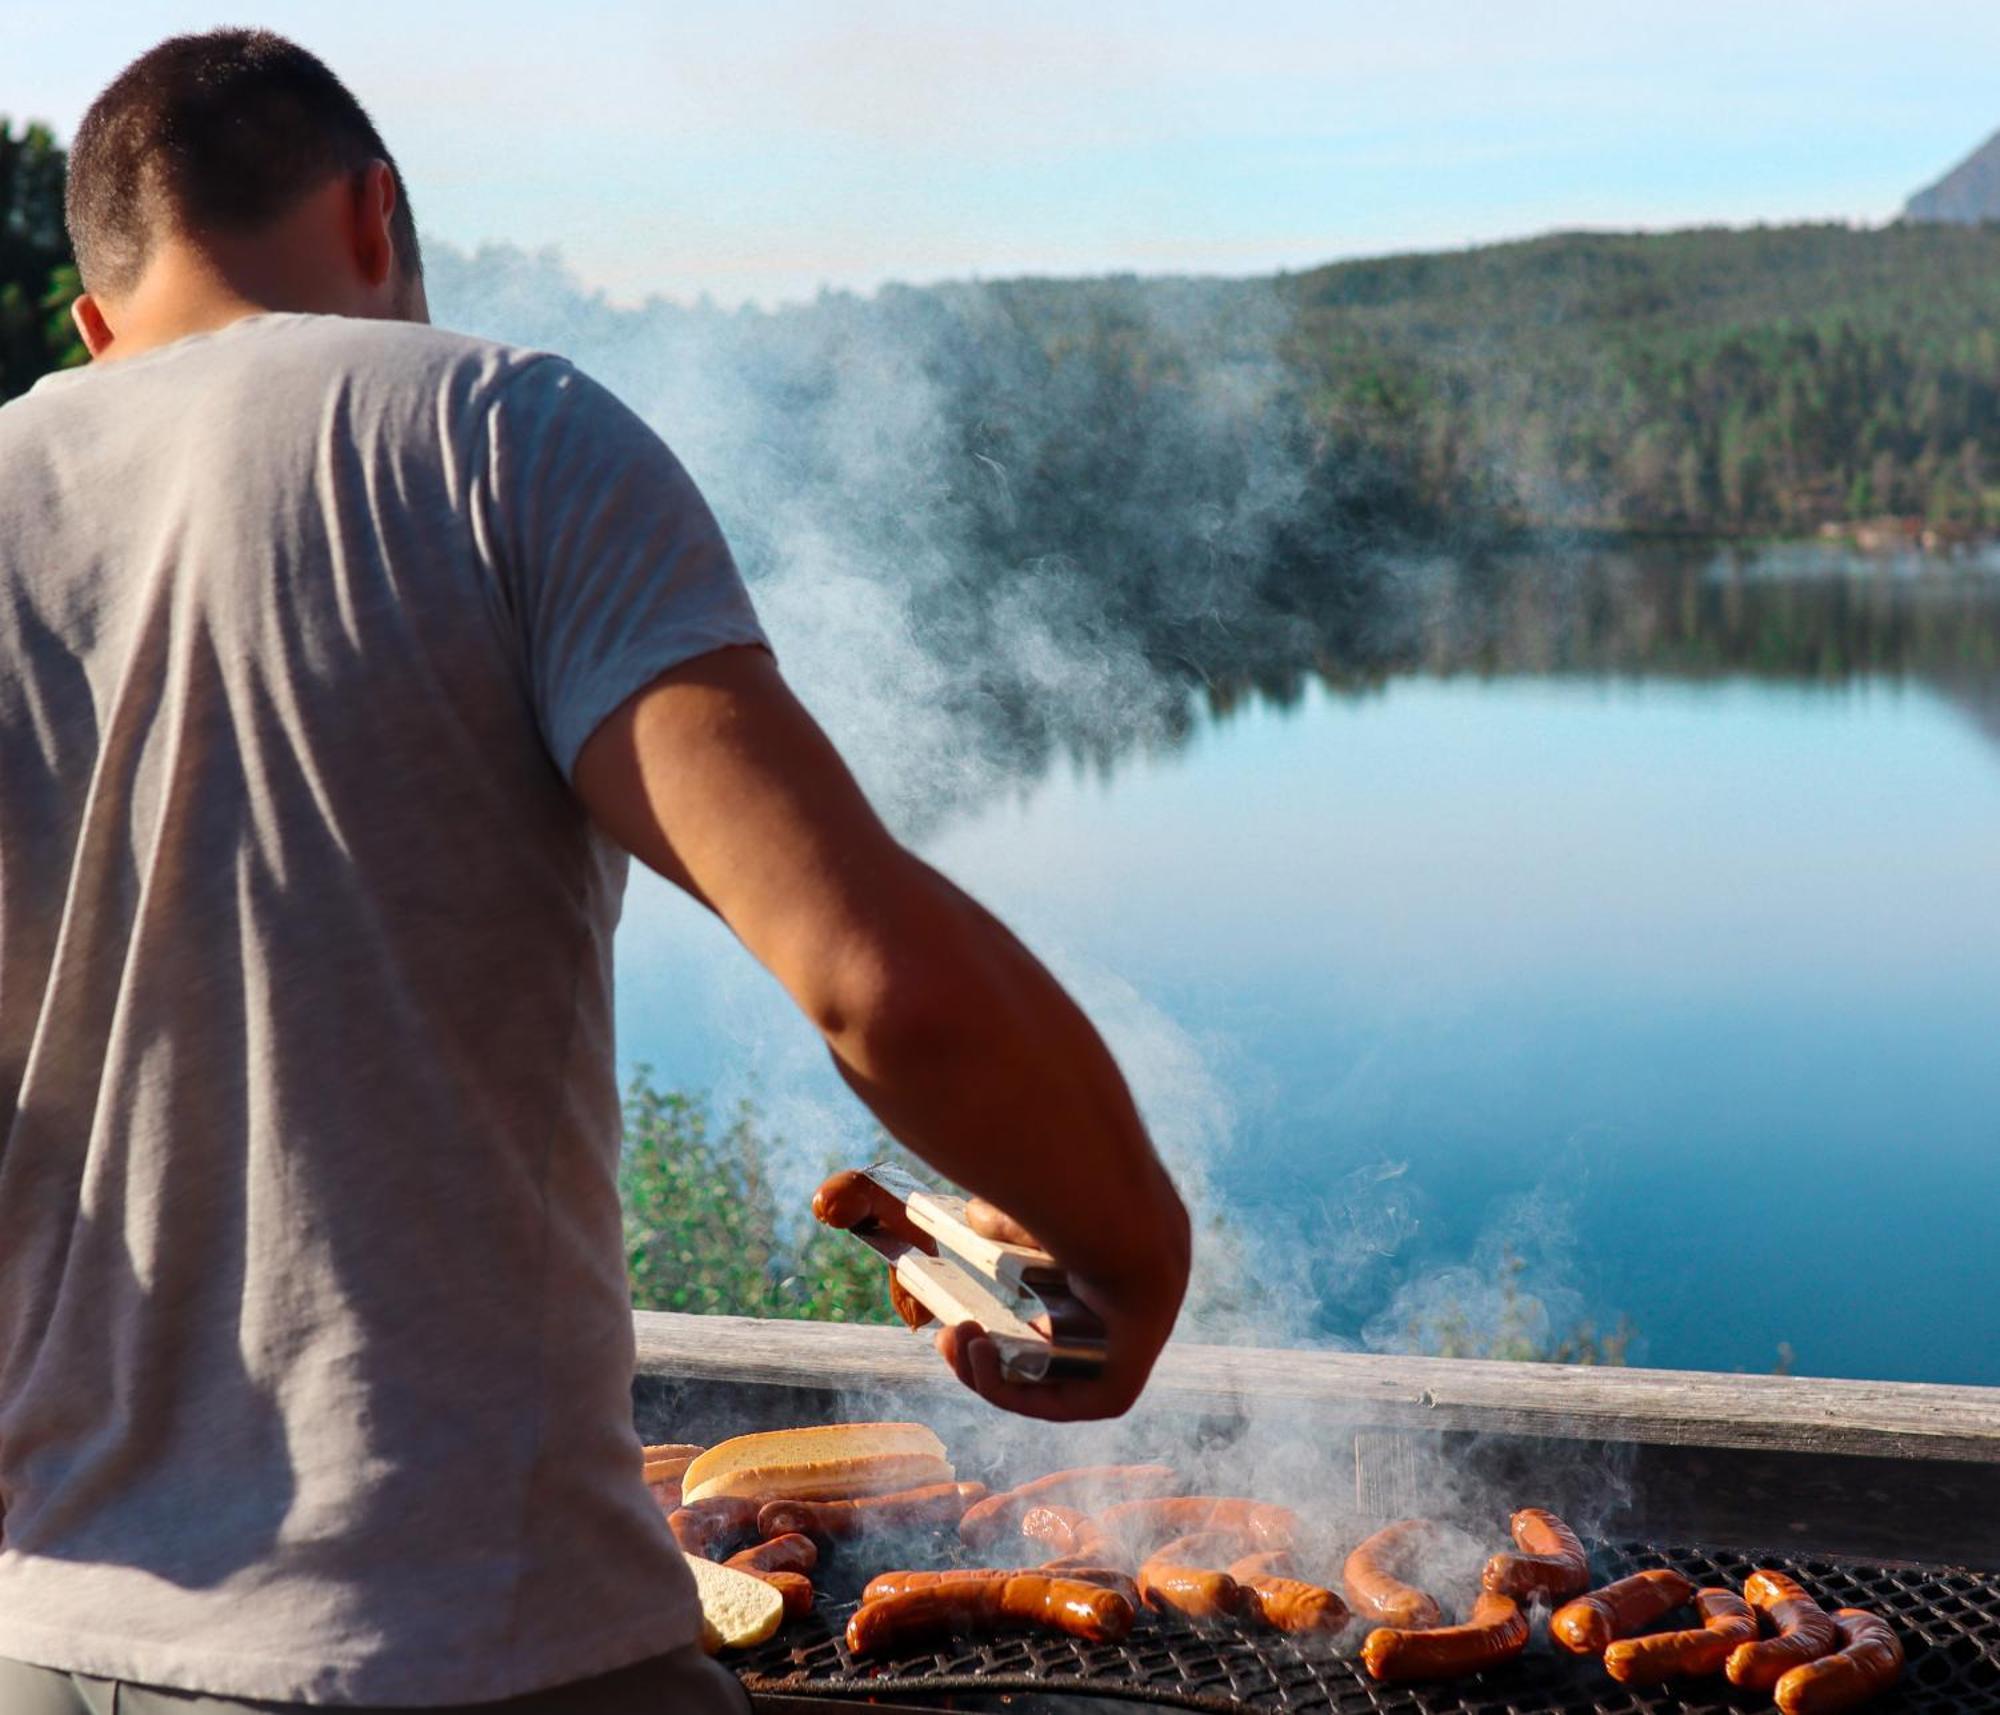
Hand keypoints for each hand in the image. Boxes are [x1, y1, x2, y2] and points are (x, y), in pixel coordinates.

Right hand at [934, 1183, 1188, 1420]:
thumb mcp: (1039, 1211)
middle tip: (948, 1334)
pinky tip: (979, 1357)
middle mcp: (1125, 1321)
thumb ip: (1010, 1221)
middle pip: (1046, 1356)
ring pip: (1048, 1383)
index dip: (1005, 1326)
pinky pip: (1063, 1403)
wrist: (1125, 1217)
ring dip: (992, 1372)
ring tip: (958, 1339)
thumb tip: (976, 1214)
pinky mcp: (1121, 1388)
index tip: (961, 1314)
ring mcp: (1128, 1358)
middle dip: (989, 1354)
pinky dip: (1014, 1392)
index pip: (1056, 1318)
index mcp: (1115, 1279)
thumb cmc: (1086, 1198)